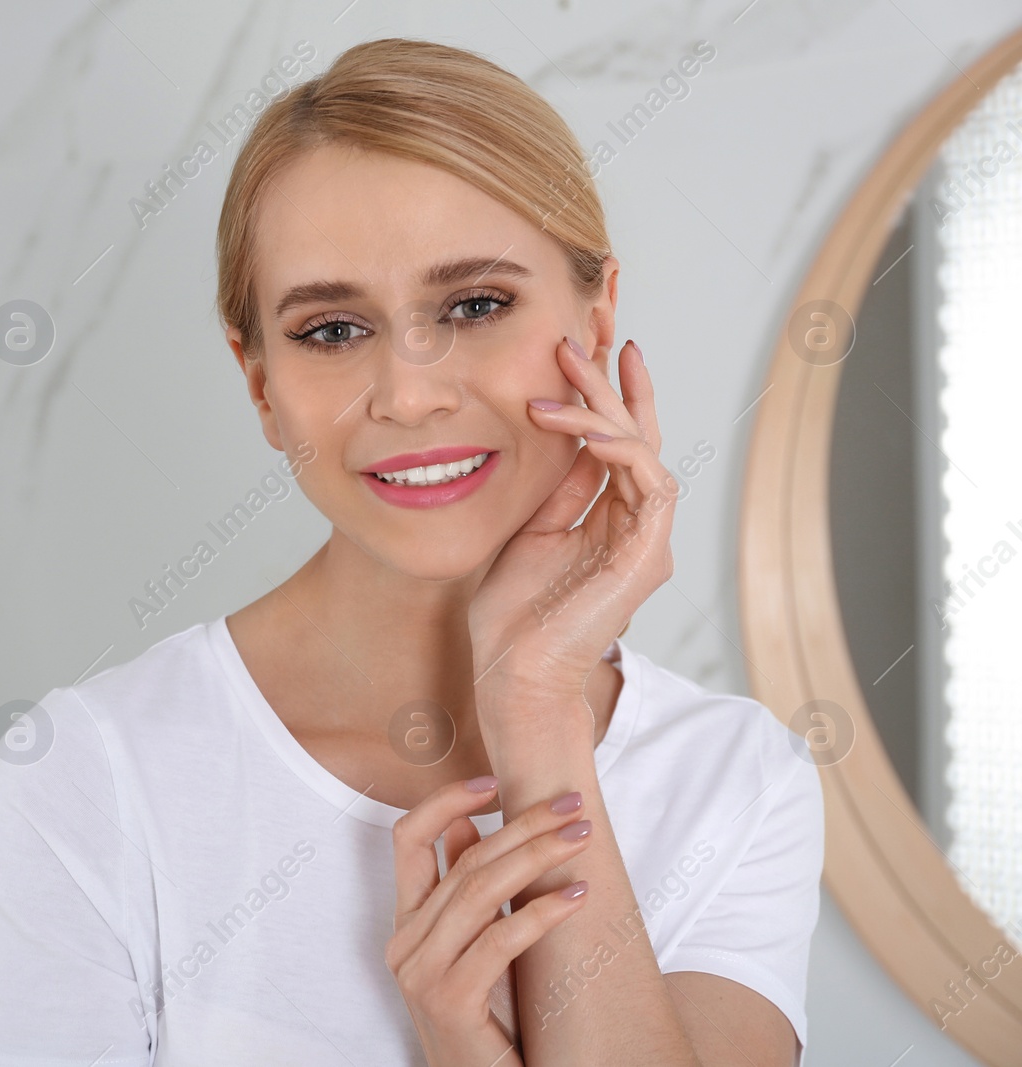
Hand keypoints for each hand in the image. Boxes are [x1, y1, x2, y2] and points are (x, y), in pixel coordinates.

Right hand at [386, 777, 593, 1066]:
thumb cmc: (489, 1023)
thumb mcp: (474, 949)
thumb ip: (463, 891)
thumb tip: (466, 823)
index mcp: (406, 924)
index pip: (407, 839)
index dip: (445, 801)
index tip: (492, 781)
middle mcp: (404, 943)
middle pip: (461, 858)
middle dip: (522, 823)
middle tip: (571, 806)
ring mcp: (421, 973)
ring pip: (480, 889)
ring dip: (539, 855)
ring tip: (581, 840)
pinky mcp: (449, 1001)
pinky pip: (501, 938)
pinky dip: (543, 911)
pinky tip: (578, 896)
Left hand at [468, 336, 674, 703]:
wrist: (513, 673)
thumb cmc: (513, 616)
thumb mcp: (527, 532)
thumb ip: (555, 490)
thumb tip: (563, 436)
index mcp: (608, 522)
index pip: (617, 446)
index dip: (608, 397)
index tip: (591, 350)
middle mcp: (635, 528)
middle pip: (635, 439)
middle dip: (608, 386)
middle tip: (579, 341)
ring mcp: (646, 541)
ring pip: (643, 451)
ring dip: (605, 407)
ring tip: (567, 371)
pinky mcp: (648, 554)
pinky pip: (648, 482)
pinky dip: (618, 448)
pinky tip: (582, 428)